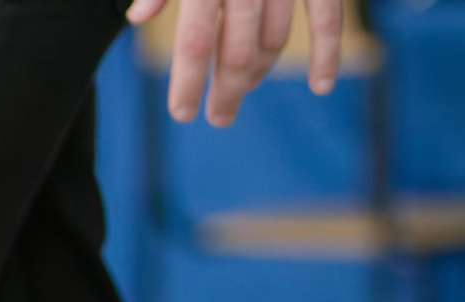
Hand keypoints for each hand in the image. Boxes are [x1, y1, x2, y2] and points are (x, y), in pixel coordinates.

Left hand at [129, 0, 339, 126]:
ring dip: (258, 75)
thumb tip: (135, 18)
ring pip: (274, 42)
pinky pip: (329, 18)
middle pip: (236, 53)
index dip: (189, 83)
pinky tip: (322, 85)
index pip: (196, 43)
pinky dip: (327, 54)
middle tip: (219, 119)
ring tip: (242, 92)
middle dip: (226, 92)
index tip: (182, 115)